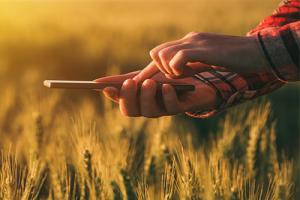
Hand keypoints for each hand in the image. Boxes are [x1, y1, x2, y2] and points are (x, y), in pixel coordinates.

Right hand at [94, 70, 217, 117]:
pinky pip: (171, 107)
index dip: (115, 97)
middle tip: (129, 82)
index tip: (107, 87)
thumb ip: (122, 80)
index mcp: (138, 101)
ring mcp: (163, 109)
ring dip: (146, 97)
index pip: (122, 103)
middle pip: (132, 111)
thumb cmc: (163, 78)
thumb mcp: (141, 76)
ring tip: (148, 82)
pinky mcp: (179, 107)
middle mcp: (148, 108)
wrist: (191, 78)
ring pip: (149, 111)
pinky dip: (167, 97)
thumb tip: (98, 83)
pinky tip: (166, 86)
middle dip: (129, 98)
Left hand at [148, 32, 270, 76]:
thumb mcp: (207, 60)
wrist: (258, 52)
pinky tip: (190, 74)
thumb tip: (177, 71)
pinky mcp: (204, 49)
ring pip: (163, 55)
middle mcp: (189, 39)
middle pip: (156, 52)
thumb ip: (192, 63)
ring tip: (184, 76)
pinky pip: (178, 58)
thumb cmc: (234, 59)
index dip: (149, 69)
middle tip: (173, 80)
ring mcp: (196, 43)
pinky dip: (178, 69)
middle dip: (157, 71)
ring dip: (169, 71)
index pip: (160, 52)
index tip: (141, 82)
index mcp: (189, 42)